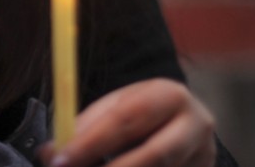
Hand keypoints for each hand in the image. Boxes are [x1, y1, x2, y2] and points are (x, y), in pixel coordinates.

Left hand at [38, 78, 215, 166]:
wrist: (188, 127)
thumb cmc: (144, 116)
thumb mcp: (119, 107)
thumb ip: (88, 126)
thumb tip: (49, 152)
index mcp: (170, 95)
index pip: (127, 119)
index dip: (90, 143)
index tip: (58, 159)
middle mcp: (196, 126)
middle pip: (153, 155)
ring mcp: (205, 157)